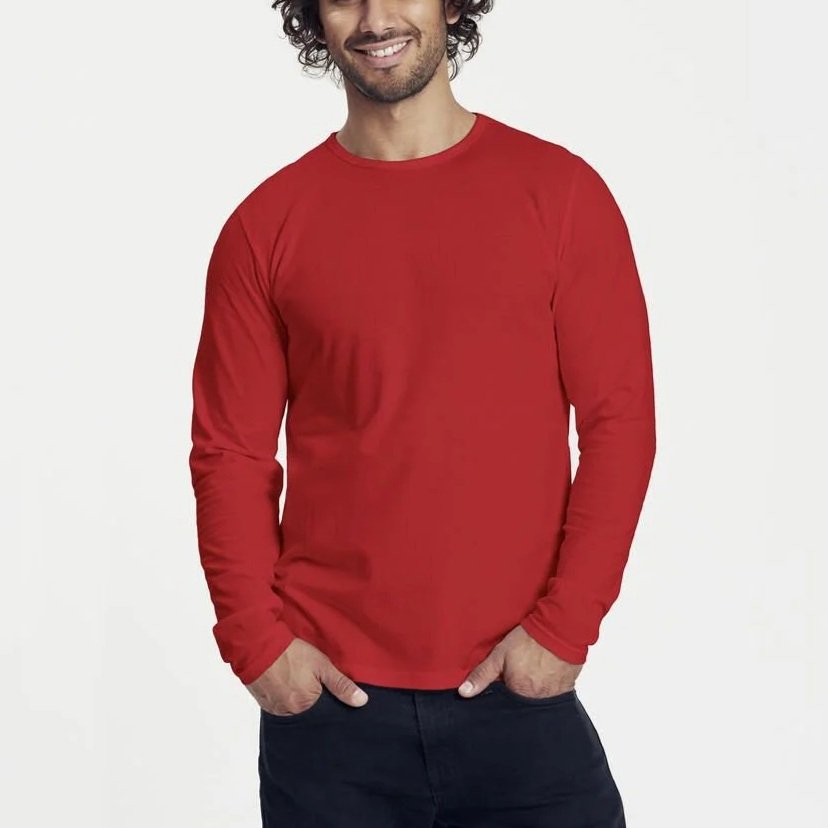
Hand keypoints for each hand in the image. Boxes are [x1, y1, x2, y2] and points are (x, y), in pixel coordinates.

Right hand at [245, 638, 368, 714]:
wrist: (257, 645)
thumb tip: (361, 701)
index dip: (329, 704)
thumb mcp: (321, 664)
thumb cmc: (290, 653)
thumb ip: (341, 684)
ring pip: (294, 711)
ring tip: (300, 686)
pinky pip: (280, 708)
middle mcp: (290, 713)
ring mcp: (275, 710)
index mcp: (305, 706)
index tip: (330, 695)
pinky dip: (286, 700)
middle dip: (314, 704)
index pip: (324, 714)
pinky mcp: (265, 705)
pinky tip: (288, 687)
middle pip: (309, 714)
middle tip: (312, 687)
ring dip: (298, 702)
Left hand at [457, 625, 582, 698]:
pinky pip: (553, 696)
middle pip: (521, 704)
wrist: (560, 629)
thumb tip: (464, 693)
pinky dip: (547, 689)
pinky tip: (544, 677)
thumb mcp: (500, 654)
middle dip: (517, 695)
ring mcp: (553, 696)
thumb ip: (482, 675)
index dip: (502, 694)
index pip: (504, 703)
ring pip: (537, 700)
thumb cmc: (529, 640)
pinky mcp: (566, 690)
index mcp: (518, 693)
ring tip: (531, 676)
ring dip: (533, 692)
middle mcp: (536, 700)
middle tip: (518, 678)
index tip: (502, 684)